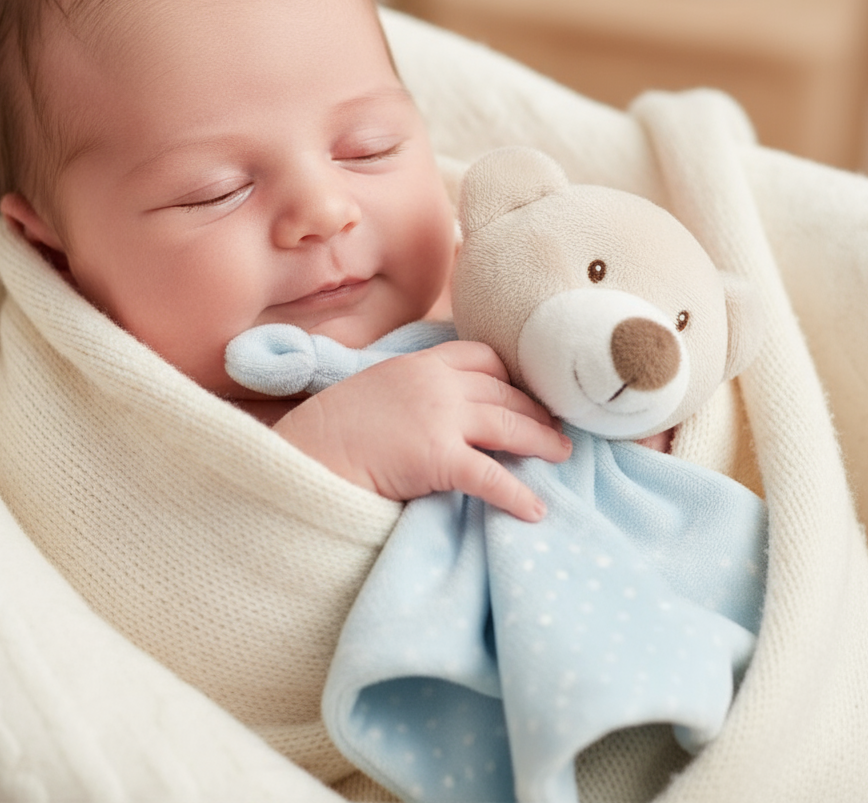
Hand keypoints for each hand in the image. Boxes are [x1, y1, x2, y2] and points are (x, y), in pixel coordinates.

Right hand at [273, 340, 571, 521]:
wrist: (304, 455)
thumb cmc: (331, 431)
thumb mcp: (373, 390)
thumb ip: (410, 391)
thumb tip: (437, 410)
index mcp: (419, 364)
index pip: (482, 356)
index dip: (511, 375)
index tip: (526, 392)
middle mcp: (435, 383)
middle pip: (504, 390)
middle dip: (535, 408)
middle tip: (558, 426)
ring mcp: (439, 417)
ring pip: (509, 424)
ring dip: (542, 441)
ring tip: (563, 454)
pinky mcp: (438, 457)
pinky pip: (492, 476)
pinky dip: (518, 495)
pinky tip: (535, 510)